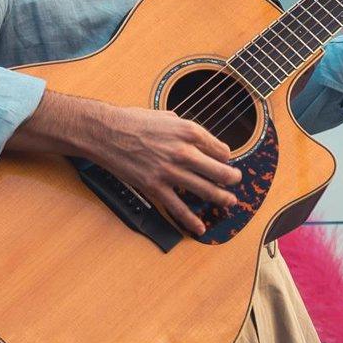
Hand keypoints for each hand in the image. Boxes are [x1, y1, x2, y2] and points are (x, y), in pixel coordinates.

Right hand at [88, 106, 241, 236]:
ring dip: (222, 199)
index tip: (225, 161)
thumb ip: (185, 127)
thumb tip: (199, 137)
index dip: (226, 157)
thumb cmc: (133, 121)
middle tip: (235, 182)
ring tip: (230, 202)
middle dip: (232, 179)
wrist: (106, 132)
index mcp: (189, 131)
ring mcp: (170, 172)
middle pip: (220, 171)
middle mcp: (184, 152)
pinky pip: (179, 208)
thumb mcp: (166, 116)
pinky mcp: (156, 187)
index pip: (220, 150)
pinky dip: (192, 220)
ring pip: (206, 191)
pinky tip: (200, 227)